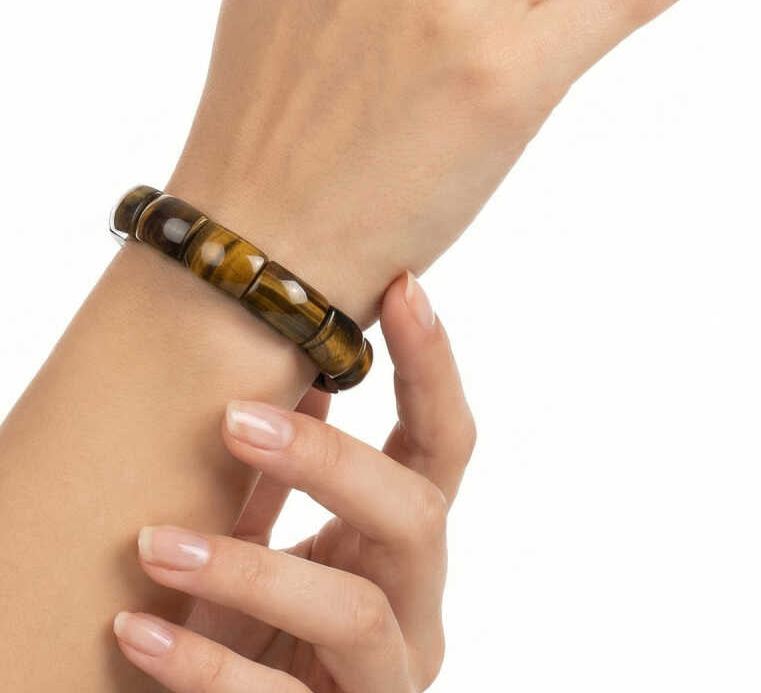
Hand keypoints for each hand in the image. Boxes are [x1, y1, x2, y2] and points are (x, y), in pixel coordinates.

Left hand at [112, 274, 473, 690]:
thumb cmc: (260, 629)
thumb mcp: (275, 542)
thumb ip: (286, 474)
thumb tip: (295, 367)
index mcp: (405, 546)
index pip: (445, 446)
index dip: (433, 367)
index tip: (399, 286)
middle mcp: (415, 608)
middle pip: (418, 515)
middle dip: (332, 461)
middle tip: (234, 418)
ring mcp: (384, 681)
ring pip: (354, 612)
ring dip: (250, 569)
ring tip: (156, 542)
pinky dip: (201, 664)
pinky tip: (135, 627)